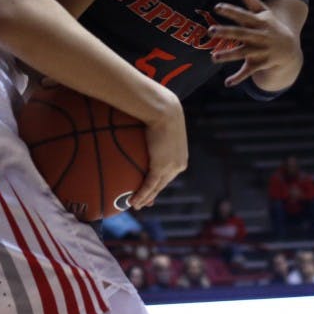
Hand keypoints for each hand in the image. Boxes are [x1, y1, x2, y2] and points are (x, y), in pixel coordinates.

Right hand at [130, 90, 187, 210]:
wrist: (163, 109)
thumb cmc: (159, 109)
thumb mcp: (158, 122)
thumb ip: (152, 129)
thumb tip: (138, 123)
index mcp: (180, 155)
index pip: (169, 172)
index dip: (159, 182)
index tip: (152, 189)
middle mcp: (178, 164)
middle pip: (164, 183)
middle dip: (153, 194)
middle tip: (144, 201)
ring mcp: (171, 167)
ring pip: (157, 188)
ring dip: (146, 198)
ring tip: (136, 204)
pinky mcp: (161, 167)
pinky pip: (150, 185)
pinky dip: (142, 195)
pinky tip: (134, 201)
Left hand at [208, 0, 299, 87]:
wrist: (290, 50)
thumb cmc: (272, 28)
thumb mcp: (265, 14)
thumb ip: (252, 1)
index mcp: (259, 23)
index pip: (243, 15)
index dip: (231, 11)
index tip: (217, 7)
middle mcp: (259, 37)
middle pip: (240, 33)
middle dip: (226, 32)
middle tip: (210, 30)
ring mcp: (260, 51)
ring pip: (242, 53)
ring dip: (228, 55)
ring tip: (213, 57)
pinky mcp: (260, 64)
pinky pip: (248, 71)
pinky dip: (238, 78)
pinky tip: (228, 83)